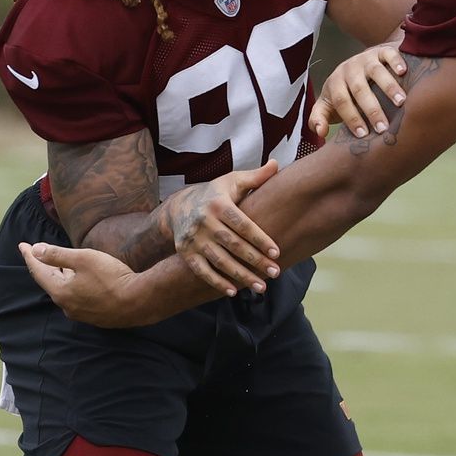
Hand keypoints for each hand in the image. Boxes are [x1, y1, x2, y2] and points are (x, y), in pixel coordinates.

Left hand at [20, 242, 147, 327]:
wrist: (139, 302)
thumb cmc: (111, 277)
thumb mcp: (84, 259)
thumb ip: (57, 255)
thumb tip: (35, 250)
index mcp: (60, 291)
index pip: (39, 271)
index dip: (30, 256)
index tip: (22, 245)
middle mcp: (67, 306)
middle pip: (51, 282)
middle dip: (45, 267)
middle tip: (39, 254)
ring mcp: (82, 313)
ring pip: (66, 292)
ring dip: (61, 277)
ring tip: (62, 266)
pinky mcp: (96, 316)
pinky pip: (79, 298)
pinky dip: (75, 286)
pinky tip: (83, 281)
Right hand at [164, 160, 280, 296]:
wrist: (179, 206)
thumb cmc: (215, 194)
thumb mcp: (233, 182)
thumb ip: (256, 177)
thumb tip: (277, 163)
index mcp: (219, 204)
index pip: (243, 225)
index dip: (260, 239)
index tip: (277, 253)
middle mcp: (204, 222)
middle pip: (233, 245)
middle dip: (255, 261)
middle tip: (276, 273)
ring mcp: (193, 239)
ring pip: (219, 261)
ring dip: (240, 276)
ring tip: (261, 287)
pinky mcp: (185, 253)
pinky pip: (201, 271)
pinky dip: (216, 282)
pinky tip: (233, 292)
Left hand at [309, 44, 407, 138]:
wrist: (360, 63)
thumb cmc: (346, 90)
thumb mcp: (328, 102)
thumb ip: (319, 118)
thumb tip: (320, 133)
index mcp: (335, 83)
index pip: (342, 101)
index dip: (351, 118)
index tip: (363, 134)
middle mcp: (349, 69)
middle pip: (359, 89)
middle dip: (371, 110)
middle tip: (383, 127)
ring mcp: (366, 58)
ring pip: (376, 71)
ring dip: (388, 87)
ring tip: (400, 102)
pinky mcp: (381, 51)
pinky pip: (388, 53)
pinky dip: (396, 61)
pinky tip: (404, 73)